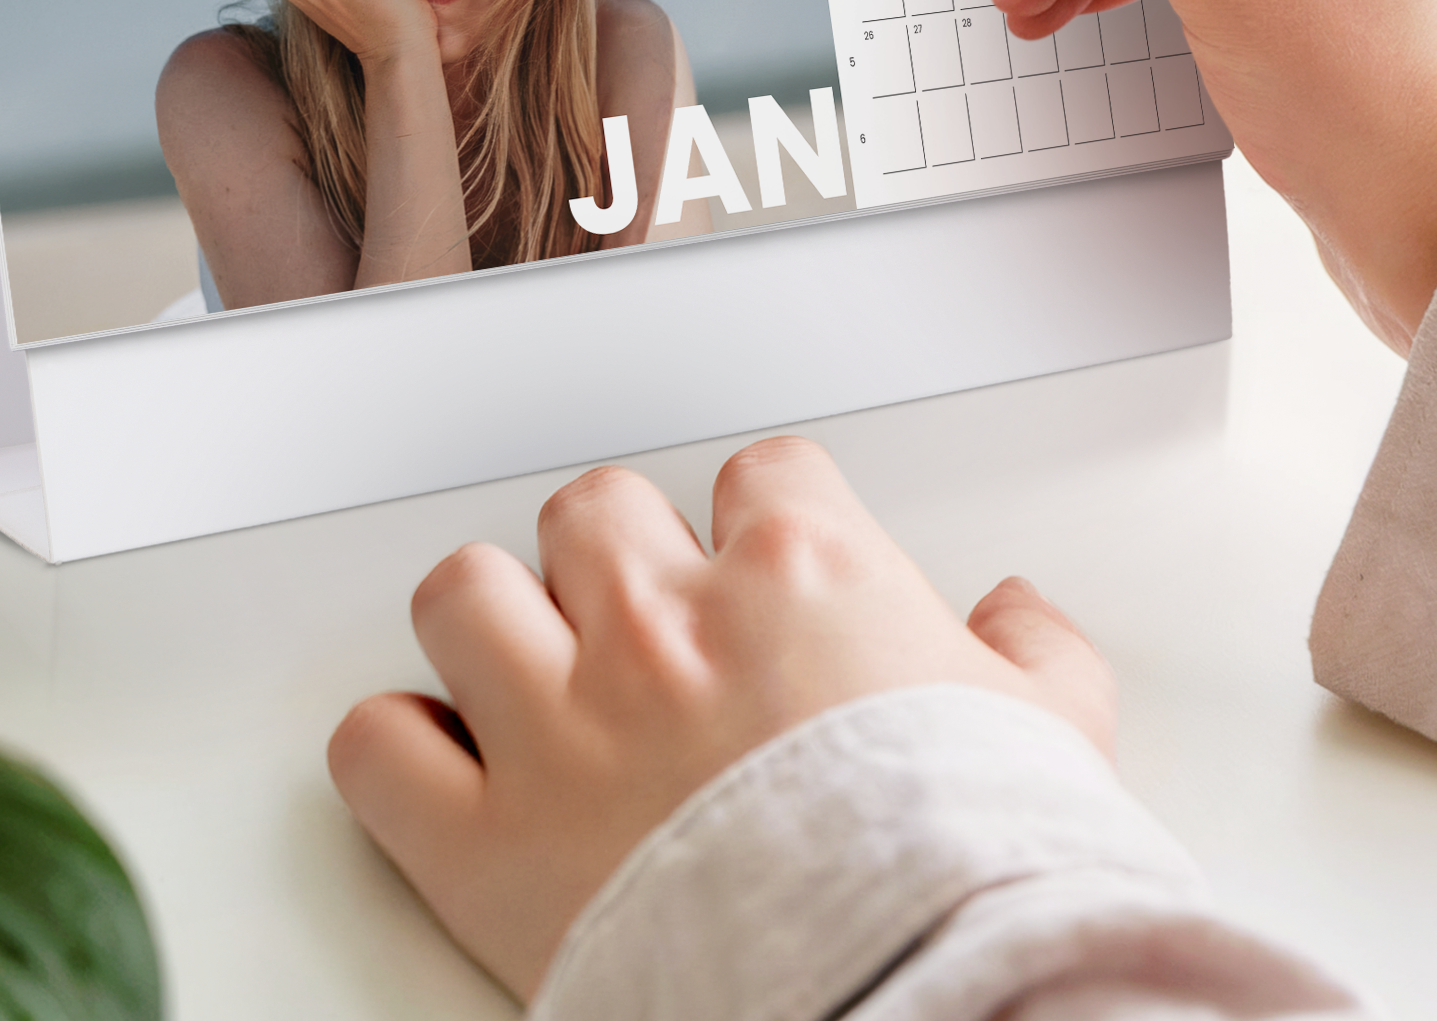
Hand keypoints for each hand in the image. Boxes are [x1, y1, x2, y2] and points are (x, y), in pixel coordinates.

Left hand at [328, 436, 1112, 1000]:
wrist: (913, 1012)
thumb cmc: (975, 887)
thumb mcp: (1056, 748)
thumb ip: (1038, 656)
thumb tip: (1018, 617)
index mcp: (802, 574)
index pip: (764, 470)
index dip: (769, 518)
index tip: (771, 565)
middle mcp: (666, 623)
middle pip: (595, 509)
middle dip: (621, 556)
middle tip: (652, 627)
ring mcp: (564, 723)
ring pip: (465, 591)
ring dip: (495, 621)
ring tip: (534, 671)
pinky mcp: (486, 844)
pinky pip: (381, 748)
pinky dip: (401, 749)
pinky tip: (448, 763)